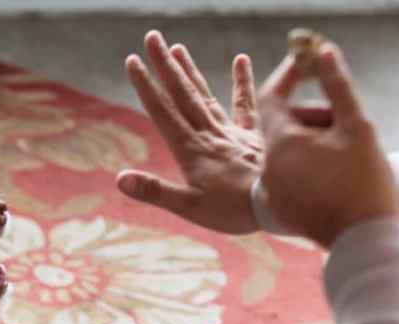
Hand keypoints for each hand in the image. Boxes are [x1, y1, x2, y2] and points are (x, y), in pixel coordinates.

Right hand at [117, 30, 263, 233]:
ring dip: (190, 71)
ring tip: (178, 48)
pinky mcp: (254, 136)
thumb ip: (154, 191)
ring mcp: (232, 133)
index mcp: (191, 149)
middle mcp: (209, 134)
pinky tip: (241, 59)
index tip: (133, 61)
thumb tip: (120, 178)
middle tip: (153, 37)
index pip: (163, 111)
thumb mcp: (189, 207)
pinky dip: (243, 82)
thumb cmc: (233, 211)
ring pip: (206, 95)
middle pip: (183, 94)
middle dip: (165, 65)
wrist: (278, 206)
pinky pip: (248, 105)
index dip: (146, 86)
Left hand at [258, 44, 398, 247]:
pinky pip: (288, 174)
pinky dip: (307, 165)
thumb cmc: (364, 182)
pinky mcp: (279, 207)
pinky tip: (334, 175)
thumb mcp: (357, 126)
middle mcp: (267, 167)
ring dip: (311, 142)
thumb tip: (324, 53)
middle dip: (311, 117)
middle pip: (282, 126)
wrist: (363, 241)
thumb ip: (337, 87)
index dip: (288, 78)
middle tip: (342, 123)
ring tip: (344, 153)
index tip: (308, 68)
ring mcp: (271, 189)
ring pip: (286, 151)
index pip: (270, 98)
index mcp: (280, 144)